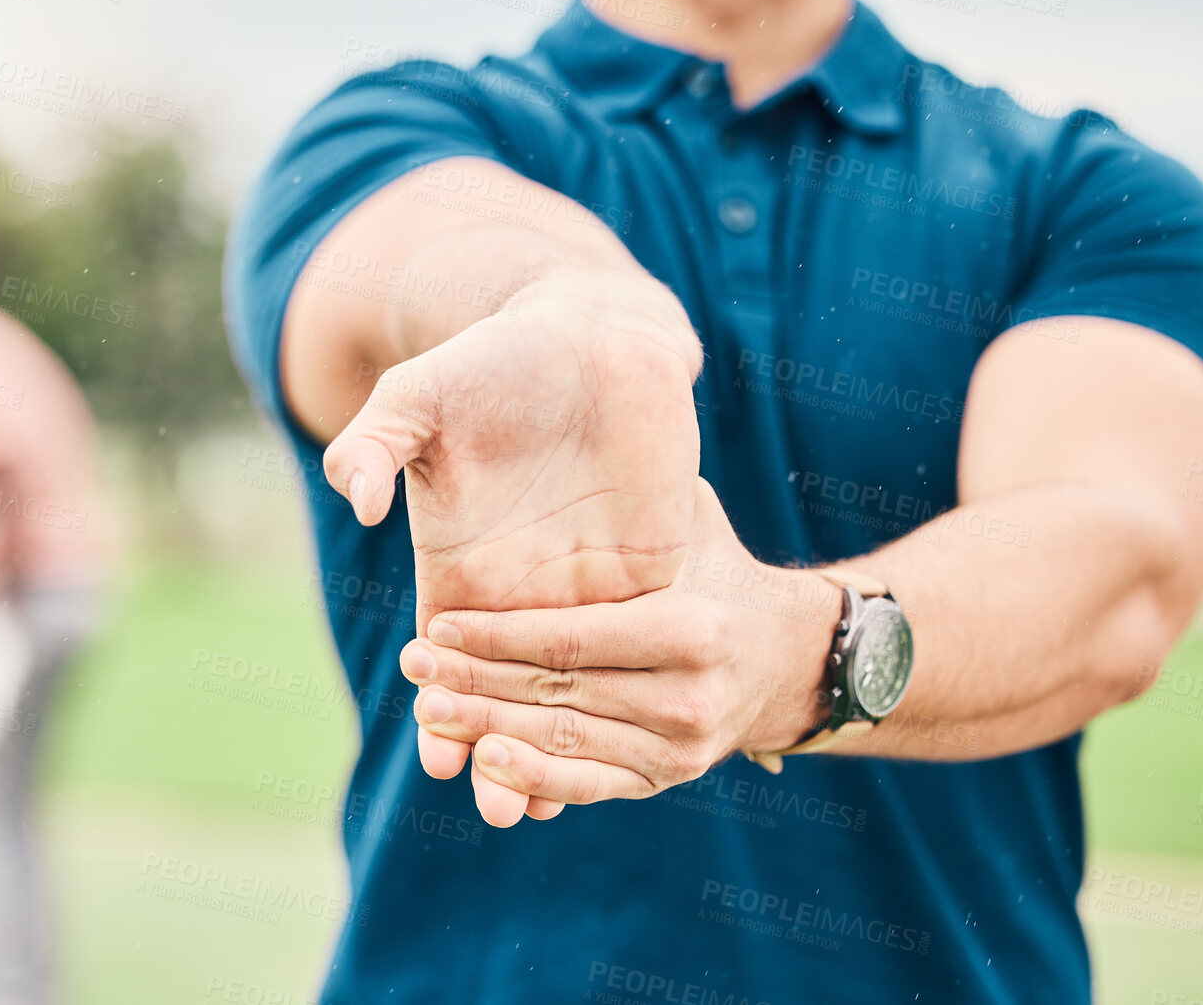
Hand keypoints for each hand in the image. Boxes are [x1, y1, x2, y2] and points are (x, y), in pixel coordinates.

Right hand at [324, 269, 703, 822]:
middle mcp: (523, 590)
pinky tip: (631, 743)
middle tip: (500, 813)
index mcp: (462, 567)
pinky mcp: (654, 566)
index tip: (440, 760)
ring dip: (566, 743)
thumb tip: (352, 497)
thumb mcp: (419, 396)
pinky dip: (630, 696)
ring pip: (576, 687)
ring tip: (556, 805)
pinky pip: (641, 647)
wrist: (588, 331)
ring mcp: (590, 583)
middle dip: (502, 755)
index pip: (450, 663)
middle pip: (510, 693)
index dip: (443, 714)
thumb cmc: (492, 361)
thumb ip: (374, 442)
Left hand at [399, 483, 839, 825]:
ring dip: (490, 732)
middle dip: (477, 686)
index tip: (437, 629)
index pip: (573, 639)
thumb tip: (587, 419)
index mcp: (691, 626)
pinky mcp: (666, 778)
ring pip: (567, 743)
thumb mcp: (692, 518)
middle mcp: (689, 694)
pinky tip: (487, 767)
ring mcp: (680, 746)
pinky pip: (593, 784)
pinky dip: (539, 778)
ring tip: (429, 716)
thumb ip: (640, 493)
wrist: (789, 657)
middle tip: (413, 671)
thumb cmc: (717, 566)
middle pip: (560, 693)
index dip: (499, 637)